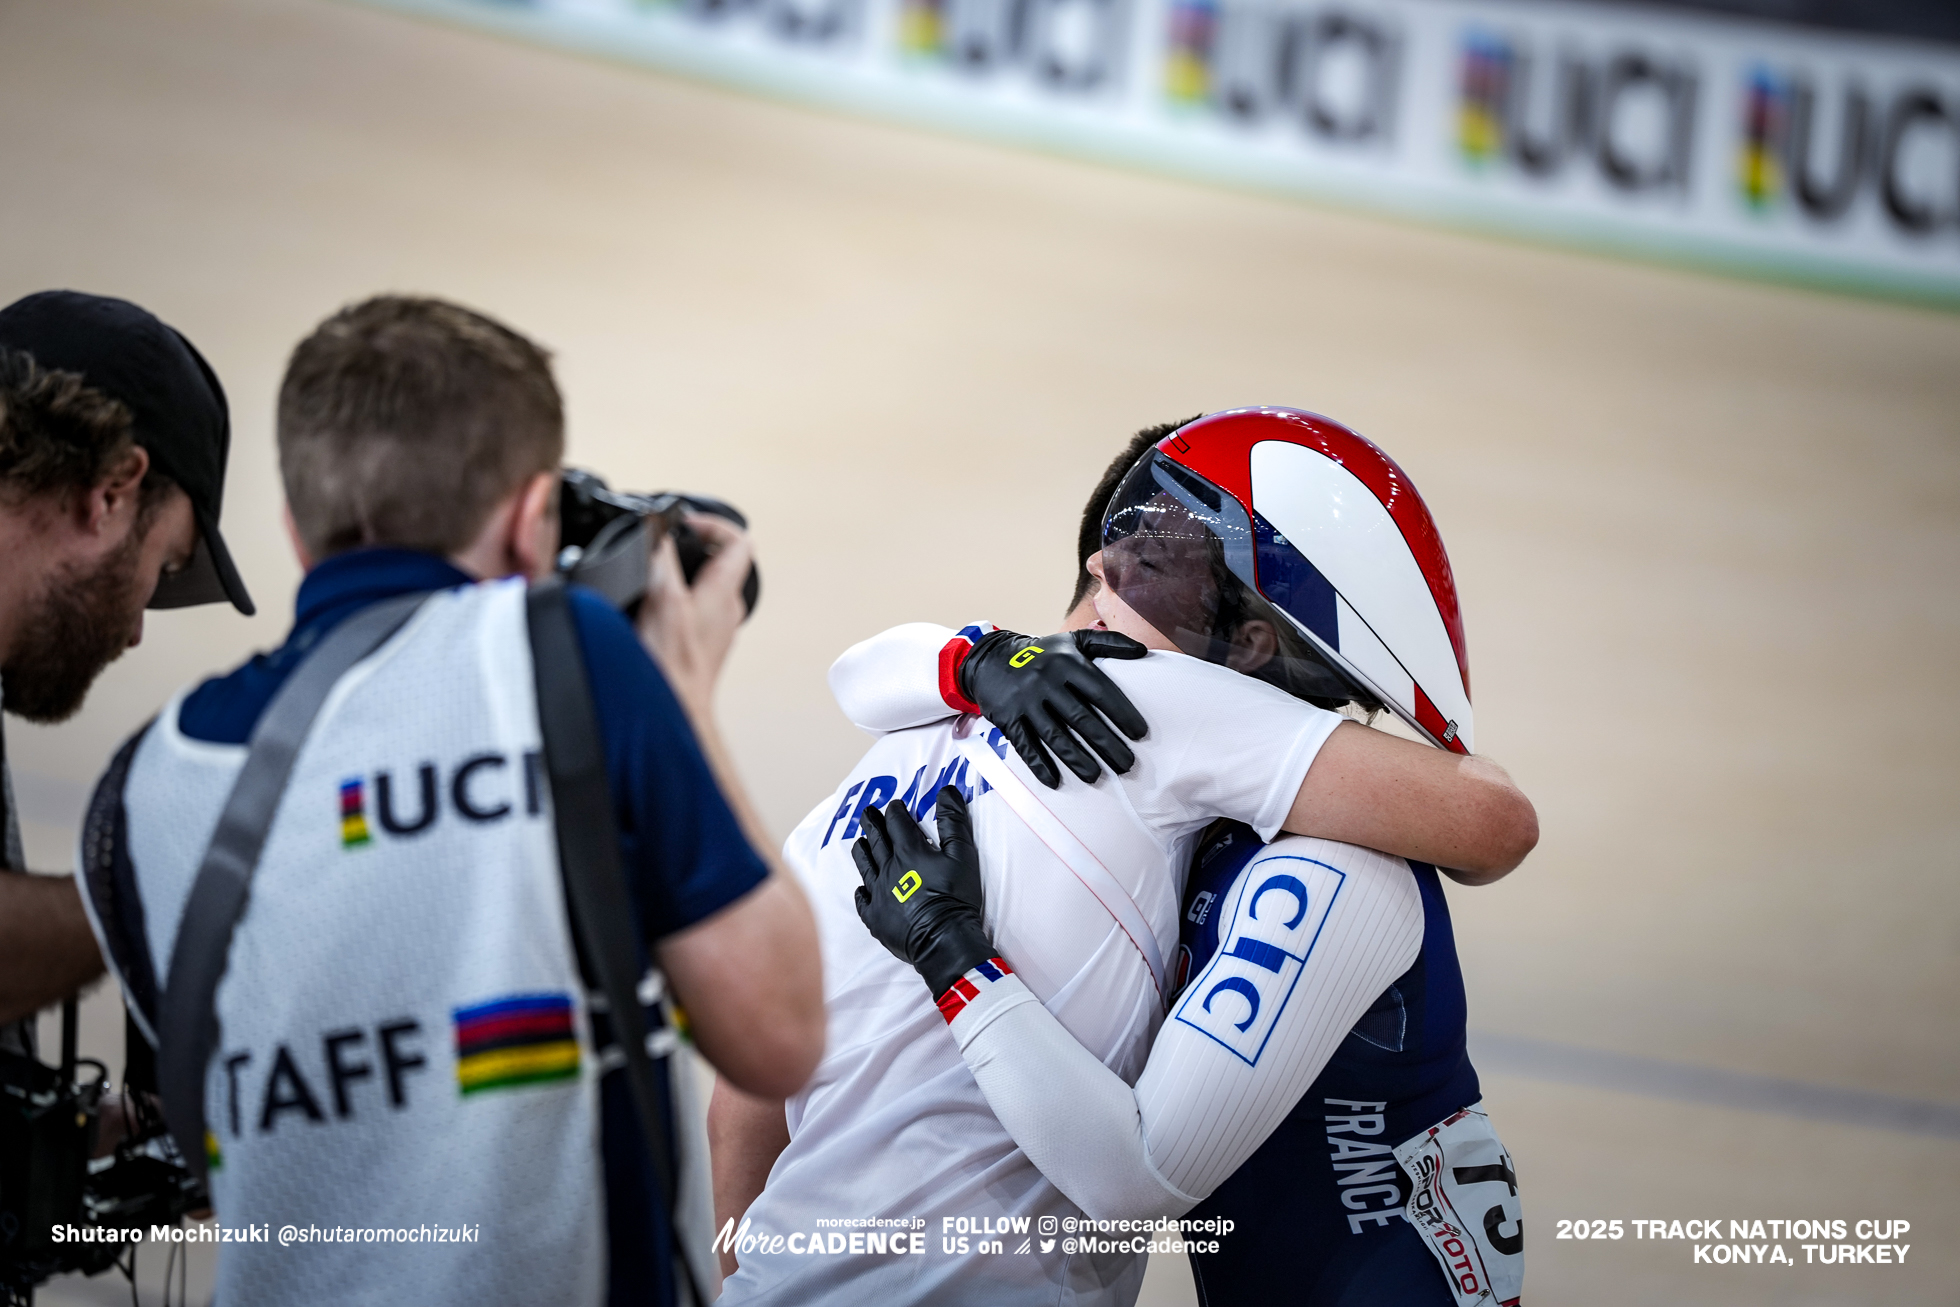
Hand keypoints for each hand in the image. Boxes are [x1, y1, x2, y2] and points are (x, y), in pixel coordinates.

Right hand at [635, 512, 752, 716]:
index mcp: (724, 591)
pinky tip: (650, 608)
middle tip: (665, 544)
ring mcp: (715, 629)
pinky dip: (675, 600)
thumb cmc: (671, 664)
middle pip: (722, 562)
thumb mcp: (662, 598)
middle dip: (692, 546)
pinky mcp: (701, 645)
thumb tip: (658, 531)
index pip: (740, 541)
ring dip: (682, 573)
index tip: (685, 524)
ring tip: (654, 573)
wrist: (673, 708)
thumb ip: (662, 559)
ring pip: (707, 586)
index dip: (714, 524)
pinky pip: (695, 610)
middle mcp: (727, 609)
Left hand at [852, 789, 993, 998]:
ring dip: (863, 851)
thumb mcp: (962, 854)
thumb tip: (947, 790)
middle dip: (872, 823)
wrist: (944, 939)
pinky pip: (863, 900)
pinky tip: (862, 889)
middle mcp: (888, 868)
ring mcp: (879, 893)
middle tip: (867, 813)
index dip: (895, 810)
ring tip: (860, 842)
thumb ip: (953, 821)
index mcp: (909, 851)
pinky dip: (862, 891)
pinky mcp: (875, 917)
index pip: (897, 822)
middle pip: (876, 839)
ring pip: (865, 865)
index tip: (895, 805)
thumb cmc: (956, 896)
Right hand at [959, 629, 1149, 787]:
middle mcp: (1046, 681)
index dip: (1122, 713)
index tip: (1140, 734)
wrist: (990, 658)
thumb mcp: (1073, 640)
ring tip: (1097, 776)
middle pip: (1081, 718)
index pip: (1100, 691)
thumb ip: (1109, 642)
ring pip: (1055, 736)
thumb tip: (1143, 651)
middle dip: (1106, 744)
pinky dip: (1039, 764)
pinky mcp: (1007, 718)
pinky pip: (1025, 745)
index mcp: (1067, 663)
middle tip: (1126, 764)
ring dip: (1077, 759)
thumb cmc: (1042, 654)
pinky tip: (1055, 781)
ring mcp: (1025, 701)